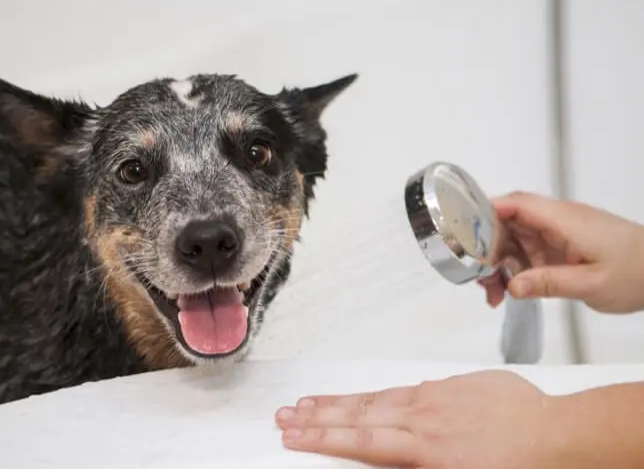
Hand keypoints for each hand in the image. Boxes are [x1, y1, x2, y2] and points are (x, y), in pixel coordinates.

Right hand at [275, 370, 556, 467]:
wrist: (559, 436)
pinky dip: (380, 394)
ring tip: (311, 402)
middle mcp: (423, 419)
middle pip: (360, 416)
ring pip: (378, 398)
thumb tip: (389, 457)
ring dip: (342, 402)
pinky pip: (409, 388)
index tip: (294, 434)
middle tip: (286, 415)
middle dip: (318, 417)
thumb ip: (421, 466)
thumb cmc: (522, 468)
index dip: (323, 437)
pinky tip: (366, 397)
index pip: (361, 441)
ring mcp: (437, 399)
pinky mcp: (454, 385)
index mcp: (425, 449)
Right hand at [478, 191, 643, 313]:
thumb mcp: (592, 284)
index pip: (518, 204)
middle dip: (488, 248)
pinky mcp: (561, 248)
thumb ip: (550, 283)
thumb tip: (512, 286)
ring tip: (492, 293)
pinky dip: (515, 270)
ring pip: (515, 240)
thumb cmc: (637, 273)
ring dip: (499, 263)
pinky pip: (528, 253)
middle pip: (509, 223)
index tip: (463, 229)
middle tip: (478, 277)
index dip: (487, 211)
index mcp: (565, 220)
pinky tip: (510, 291)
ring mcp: (559, 235)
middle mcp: (558, 222)